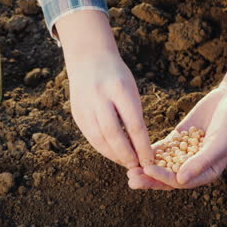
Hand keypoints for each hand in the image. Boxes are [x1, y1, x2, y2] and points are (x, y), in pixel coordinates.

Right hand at [66, 52, 153, 168]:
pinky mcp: (76, 114)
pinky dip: (102, 148)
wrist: (88, 59)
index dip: (143, 146)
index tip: (150, 159)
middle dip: (127, 154)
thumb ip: (134, 115)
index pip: (134, 125)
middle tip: (137, 166)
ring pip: (99, 139)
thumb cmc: (117, 77)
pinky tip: (113, 154)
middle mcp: (99, 97)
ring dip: (114, 155)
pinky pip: (90, 137)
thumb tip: (140, 147)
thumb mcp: (130, 89)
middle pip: (114, 134)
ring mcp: (85, 106)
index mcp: (119, 89)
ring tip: (126, 163)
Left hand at [128, 85, 226, 188]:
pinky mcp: (179, 138)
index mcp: (206, 173)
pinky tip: (135, 151)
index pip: (180, 181)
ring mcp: (186, 152)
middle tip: (131, 180)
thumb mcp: (218, 144)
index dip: (162, 178)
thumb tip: (180, 181)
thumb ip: (200, 162)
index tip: (146, 171)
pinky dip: (151, 151)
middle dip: (149, 179)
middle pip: (168, 176)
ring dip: (146, 166)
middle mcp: (195, 166)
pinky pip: (163, 148)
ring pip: (163, 163)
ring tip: (129, 168)